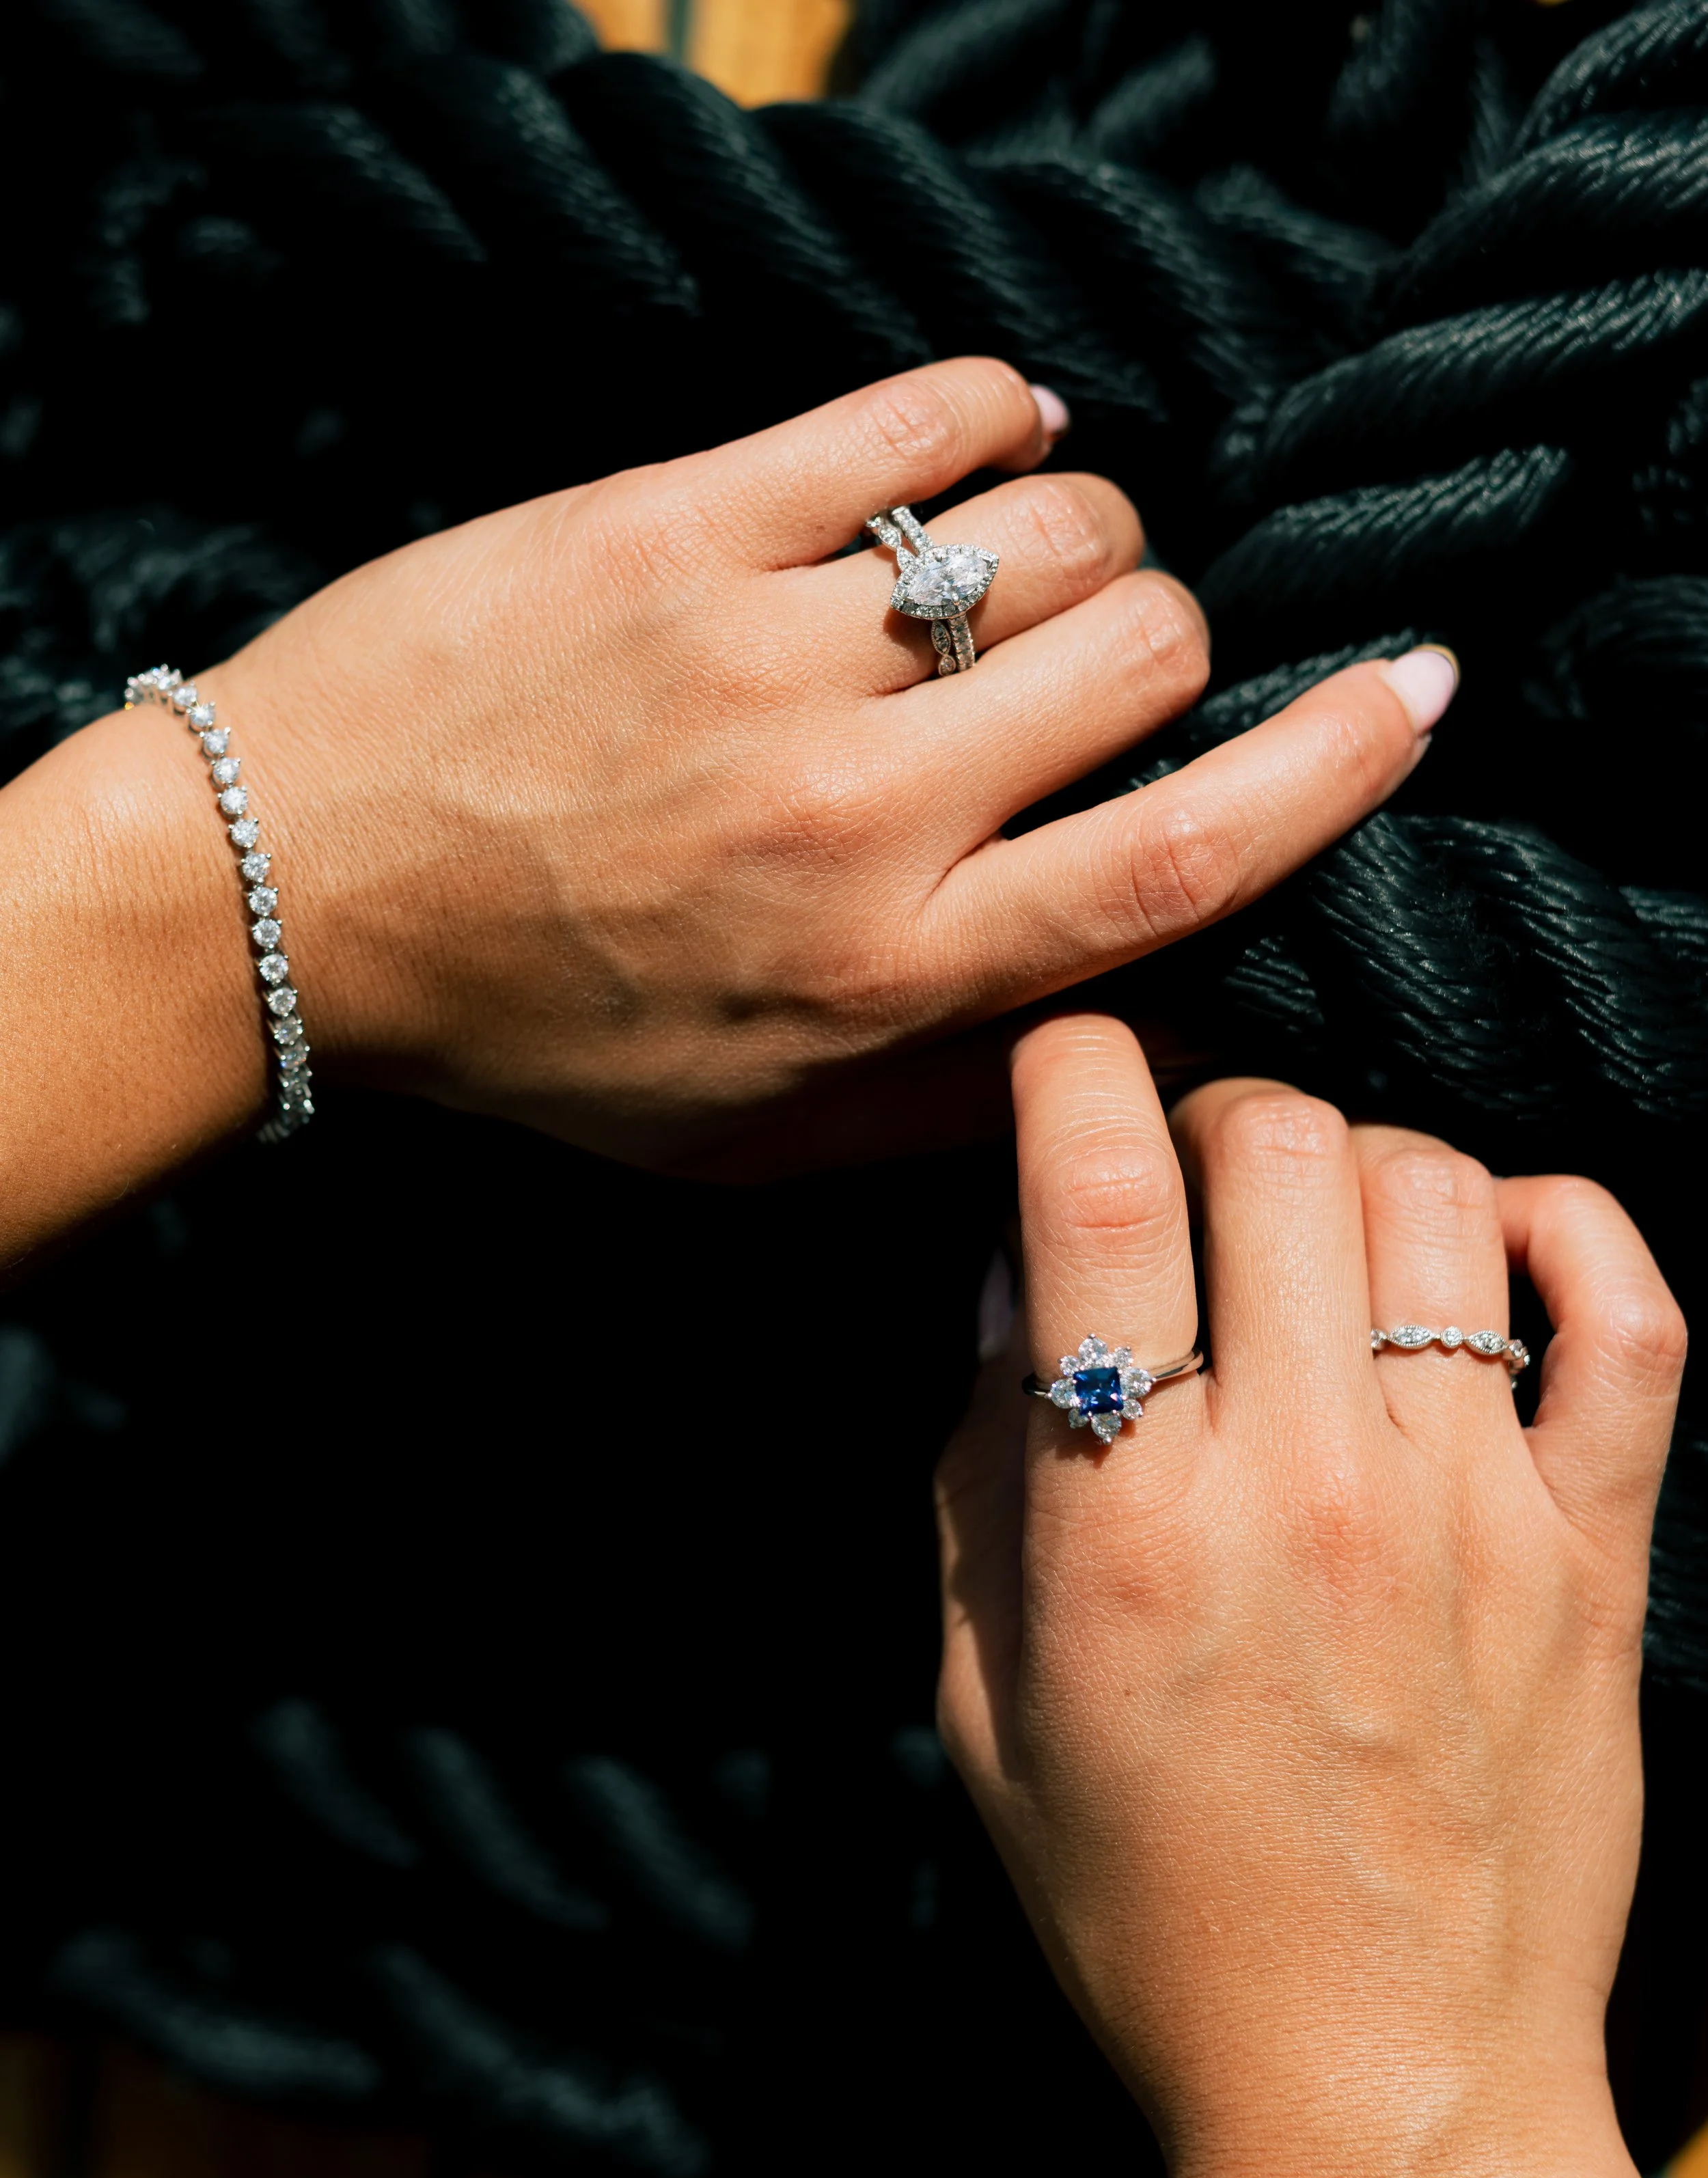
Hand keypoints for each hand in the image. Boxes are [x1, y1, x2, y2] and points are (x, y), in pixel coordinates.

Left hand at [196, 358, 1445, 1173]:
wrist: (297, 897)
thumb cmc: (538, 1035)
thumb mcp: (757, 1141)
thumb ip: (969, 1094)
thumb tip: (1160, 1016)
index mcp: (887, 973)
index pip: (1185, 856)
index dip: (1336, 766)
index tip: (1411, 693)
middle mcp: (852, 813)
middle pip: (1143, 654)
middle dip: (1164, 645)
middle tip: (1091, 666)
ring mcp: (765, 652)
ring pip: (1052, 526)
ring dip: (1078, 536)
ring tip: (1007, 570)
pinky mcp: (679, 523)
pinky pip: (917, 413)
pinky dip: (992, 412)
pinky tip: (985, 441)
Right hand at [936, 1016, 1683, 2177]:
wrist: (1383, 2085)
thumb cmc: (1153, 1908)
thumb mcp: (987, 1704)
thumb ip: (976, 1474)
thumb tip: (1010, 1275)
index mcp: (1130, 1532)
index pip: (1093, 1198)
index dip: (1065, 1070)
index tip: (1061, 1064)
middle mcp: (1308, 1491)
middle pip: (1273, 1144)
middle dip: (1206, 1102)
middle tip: (1184, 1169)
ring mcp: (1474, 1514)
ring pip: (1432, 1192)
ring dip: (1352, 1159)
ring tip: (1315, 1225)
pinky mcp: (1597, 1554)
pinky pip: (1624, 1308)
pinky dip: (1560, 1222)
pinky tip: (1486, 1241)